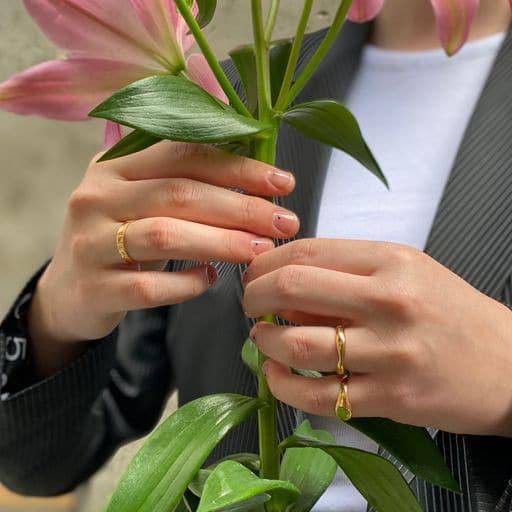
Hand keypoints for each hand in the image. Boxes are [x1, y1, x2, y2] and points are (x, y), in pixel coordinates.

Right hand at [29, 142, 298, 375]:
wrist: (71, 291)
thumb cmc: (122, 238)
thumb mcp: (143, 200)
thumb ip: (184, 180)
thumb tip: (256, 168)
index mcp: (114, 165)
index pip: (183, 154)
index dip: (238, 167)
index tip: (283, 182)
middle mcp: (96, 196)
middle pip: (179, 193)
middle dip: (241, 207)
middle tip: (285, 222)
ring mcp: (90, 243)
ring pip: (165, 235)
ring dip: (222, 242)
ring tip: (260, 250)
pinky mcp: (94, 287)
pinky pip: (149, 286)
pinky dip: (187, 283)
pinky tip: (210, 279)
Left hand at [243, 239, 511, 435]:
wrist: (509, 365)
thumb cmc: (452, 313)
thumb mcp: (407, 272)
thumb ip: (348, 272)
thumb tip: (286, 283)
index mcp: (391, 262)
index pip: (307, 252)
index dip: (266, 263)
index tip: (255, 273)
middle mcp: (389, 302)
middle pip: (292, 289)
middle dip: (254, 296)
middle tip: (250, 304)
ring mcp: (389, 353)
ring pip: (298, 345)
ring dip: (265, 341)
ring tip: (262, 337)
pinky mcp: (390, 398)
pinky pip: (318, 395)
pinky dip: (283, 385)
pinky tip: (276, 375)